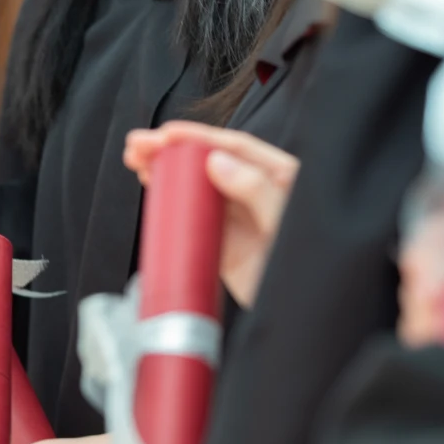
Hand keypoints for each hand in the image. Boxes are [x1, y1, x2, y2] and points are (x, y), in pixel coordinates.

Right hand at [125, 122, 299, 308]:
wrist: (298, 309)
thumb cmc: (307, 264)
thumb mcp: (283, 221)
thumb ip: (256, 188)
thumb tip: (217, 161)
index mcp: (279, 177)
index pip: (235, 148)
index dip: (198, 137)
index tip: (167, 133)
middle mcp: (255, 193)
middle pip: (208, 162)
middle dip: (172, 150)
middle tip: (138, 144)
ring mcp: (236, 218)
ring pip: (195, 187)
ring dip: (165, 172)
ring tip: (136, 160)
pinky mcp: (220, 244)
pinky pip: (192, 218)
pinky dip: (170, 203)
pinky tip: (152, 189)